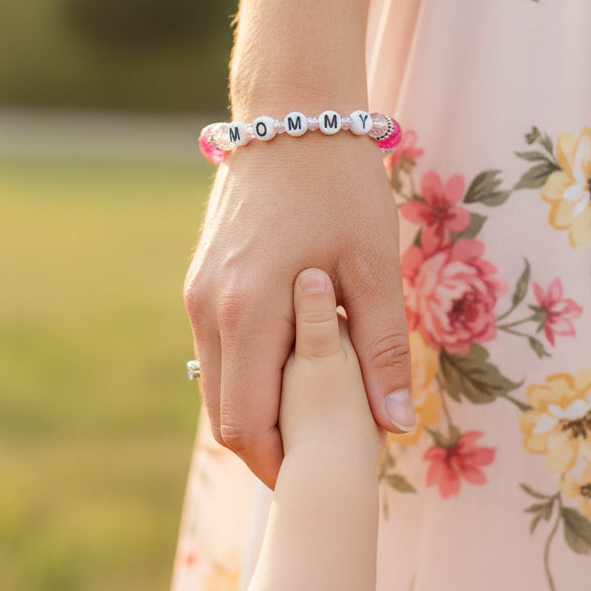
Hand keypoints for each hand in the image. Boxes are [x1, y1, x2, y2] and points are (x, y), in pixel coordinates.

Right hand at [184, 133, 412, 487]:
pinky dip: (249, 371)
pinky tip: (294, 360)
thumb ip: (379, 349)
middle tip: (322, 452)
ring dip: (258, 407)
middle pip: (224, 414)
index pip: (247, 423)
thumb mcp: (372, 266)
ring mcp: (197, 293)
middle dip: (269, 444)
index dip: (279, 463)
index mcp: (249, 312)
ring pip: (215, 383)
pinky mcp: (199, 279)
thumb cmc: (339, 184)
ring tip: (314, 409)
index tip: (318, 477)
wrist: (290, 114)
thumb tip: (393, 426)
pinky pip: (216, 348)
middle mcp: (208, 309)